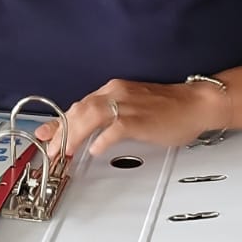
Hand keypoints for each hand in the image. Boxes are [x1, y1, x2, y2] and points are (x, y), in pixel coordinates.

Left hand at [37, 79, 227, 160]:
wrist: (197, 103)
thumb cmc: (169, 108)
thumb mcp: (133, 108)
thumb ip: (109, 118)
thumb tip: (89, 134)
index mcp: (114, 90)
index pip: (79, 106)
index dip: (59, 122)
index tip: (45, 134)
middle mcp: (117, 93)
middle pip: (79, 110)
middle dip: (61, 131)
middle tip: (50, 148)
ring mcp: (128, 105)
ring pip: (91, 116)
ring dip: (74, 135)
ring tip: (65, 151)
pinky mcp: (140, 118)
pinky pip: (115, 128)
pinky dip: (102, 138)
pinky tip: (95, 149)